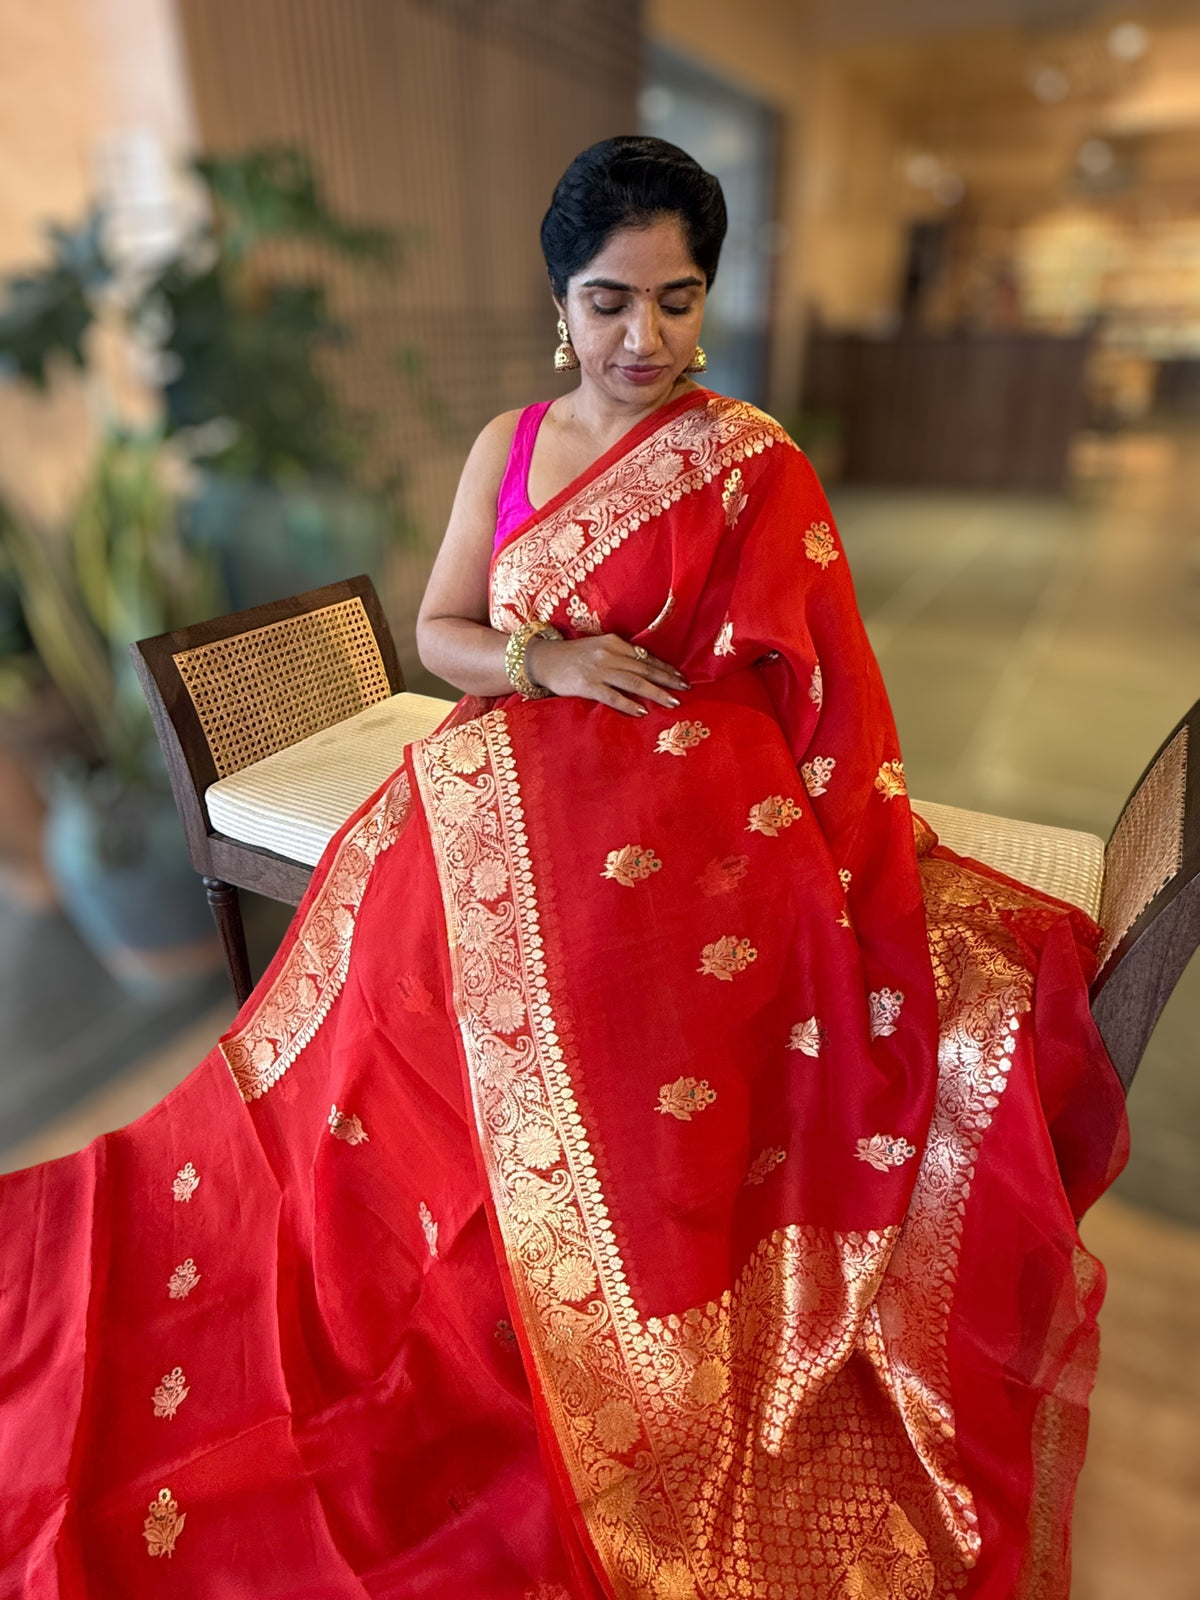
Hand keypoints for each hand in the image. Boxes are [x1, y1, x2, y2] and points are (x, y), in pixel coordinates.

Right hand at [524, 633, 689, 716]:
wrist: (544, 659)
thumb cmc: (574, 656)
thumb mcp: (599, 648)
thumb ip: (620, 656)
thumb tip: (646, 668)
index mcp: (613, 642)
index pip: (645, 657)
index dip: (665, 667)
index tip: (680, 677)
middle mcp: (608, 654)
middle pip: (644, 668)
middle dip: (667, 680)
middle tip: (685, 689)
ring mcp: (598, 670)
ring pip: (634, 682)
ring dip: (656, 692)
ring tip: (672, 702)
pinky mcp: (587, 685)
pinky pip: (613, 696)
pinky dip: (629, 704)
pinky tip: (643, 711)